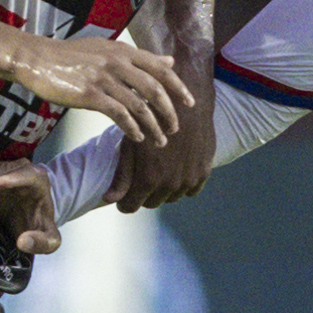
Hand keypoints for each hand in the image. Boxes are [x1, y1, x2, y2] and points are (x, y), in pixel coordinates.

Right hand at [0, 159, 58, 255]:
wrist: (32, 220)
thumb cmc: (41, 227)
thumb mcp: (49, 240)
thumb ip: (41, 242)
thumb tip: (23, 242)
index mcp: (40, 184)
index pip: (29, 176)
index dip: (15, 178)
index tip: (0, 183)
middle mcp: (25, 172)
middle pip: (9, 170)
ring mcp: (9, 172)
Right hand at [8, 35, 194, 145]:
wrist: (36, 58)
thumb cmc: (70, 55)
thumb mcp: (107, 49)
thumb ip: (139, 57)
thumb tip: (169, 61)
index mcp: (123, 51)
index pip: (161, 69)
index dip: (178, 87)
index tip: (190, 103)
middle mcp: (117, 62)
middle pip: (155, 90)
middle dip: (169, 112)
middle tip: (175, 128)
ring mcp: (104, 78)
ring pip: (139, 106)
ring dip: (153, 126)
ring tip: (160, 140)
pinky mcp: (90, 94)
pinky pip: (118, 114)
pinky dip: (132, 128)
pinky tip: (137, 138)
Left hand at [108, 86, 215, 211]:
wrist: (187, 104)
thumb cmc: (152, 121)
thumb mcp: (130, 145)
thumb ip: (121, 176)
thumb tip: (109, 200)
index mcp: (149, 179)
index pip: (130, 207)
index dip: (124, 201)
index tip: (123, 193)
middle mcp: (170, 185)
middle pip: (150, 204)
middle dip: (143, 193)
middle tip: (141, 173)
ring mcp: (189, 180)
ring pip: (170, 198)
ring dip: (164, 189)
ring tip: (160, 166)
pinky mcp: (203, 173)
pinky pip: (190, 191)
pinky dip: (183, 184)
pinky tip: (177, 167)